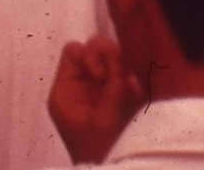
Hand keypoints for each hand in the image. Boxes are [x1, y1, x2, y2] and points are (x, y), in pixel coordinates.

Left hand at [49, 37, 142, 163]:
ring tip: (133, 89)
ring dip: (124, 70)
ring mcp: (98, 92)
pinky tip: (138, 94)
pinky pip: (125, 78)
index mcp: (65, 90)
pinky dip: (133, 81)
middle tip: (121, 78)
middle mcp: (80, 87)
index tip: (100, 75)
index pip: (73, 52)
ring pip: (112, 62)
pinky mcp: (116, 99)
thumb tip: (119, 58)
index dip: (90, 55)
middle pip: (93, 51)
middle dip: (110, 58)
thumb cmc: (99, 152)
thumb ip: (111, 87)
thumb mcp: (103, 119)